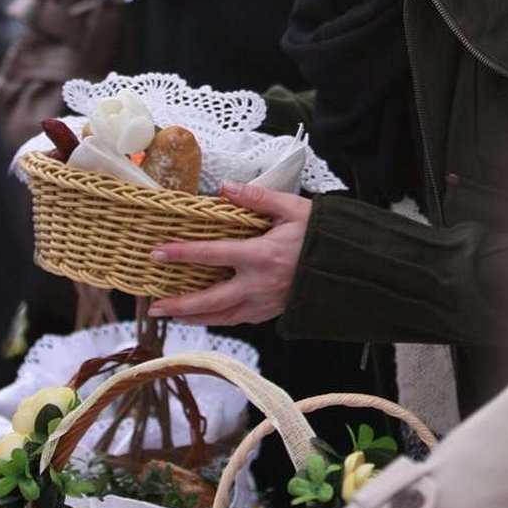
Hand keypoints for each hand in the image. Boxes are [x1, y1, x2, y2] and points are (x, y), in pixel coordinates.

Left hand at [148, 182, 312, 324]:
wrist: (353, 267)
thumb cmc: (323, 235)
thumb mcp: (293, 208)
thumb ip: (257, 198)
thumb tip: (226, 188)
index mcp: (262, 256)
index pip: (212, 254)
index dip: (182, 254)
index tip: (158, 254)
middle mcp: (260, 285)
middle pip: (211, 301)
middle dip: (180, 305)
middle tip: (154, 306)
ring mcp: (267, 303)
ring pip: (224, 318)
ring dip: (196, 318)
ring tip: (174, 316)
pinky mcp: (274, 312)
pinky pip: (241, 320)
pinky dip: (221, 319)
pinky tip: (210, 315)